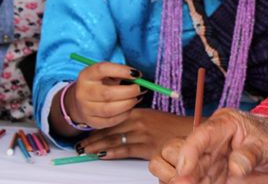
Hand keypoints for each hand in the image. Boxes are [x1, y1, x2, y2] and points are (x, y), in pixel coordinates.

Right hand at [49, 61, 145, 136]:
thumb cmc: (100, 84)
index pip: (102, 69)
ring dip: (128, 104)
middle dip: (129, 91)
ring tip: (136, 98)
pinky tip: (130, 108)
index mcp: (86, 75)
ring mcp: (86, 109)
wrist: (81, 101)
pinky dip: (124, 114)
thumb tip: (138, 77)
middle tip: (140, 89)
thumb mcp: (105, 74)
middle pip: (107, 93)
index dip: (121, 70)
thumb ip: (120, 73)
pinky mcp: (92, 122)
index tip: (136, 73)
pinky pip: (111, 121)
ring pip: (110, 110)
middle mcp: (83, 92)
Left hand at [77, 108, 192, 159]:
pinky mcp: (147, 148)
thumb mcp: (152, 116)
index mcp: (138, 112)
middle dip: (93, 138)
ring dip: (97, 146)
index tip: (86, 131)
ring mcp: (142, 135)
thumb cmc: (170, 126)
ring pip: (114, 140)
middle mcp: (138, 122)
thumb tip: (119, 123)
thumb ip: (135, 118)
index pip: (112, 118)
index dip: (97, 126)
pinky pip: (126, 150)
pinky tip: (102, 155)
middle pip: (110, 130)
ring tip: (85, 151)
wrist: (188, 132)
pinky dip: (112, 152)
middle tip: (79, 145)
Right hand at [149, 108, 267, 183]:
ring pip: (182, 173)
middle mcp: (210, 143)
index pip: (199, 136)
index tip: (185, 170)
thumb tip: (236, 167)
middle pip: (179, 154)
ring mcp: (209, 163)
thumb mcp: (267, 143)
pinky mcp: (212, 179)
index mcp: (222, 125)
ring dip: (182, 182)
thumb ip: (250, 154)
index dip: (189, 152)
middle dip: (178, 171)